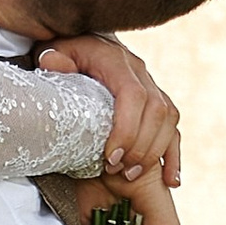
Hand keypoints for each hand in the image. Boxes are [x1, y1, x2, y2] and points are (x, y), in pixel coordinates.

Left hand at [38, 34, 180, 190]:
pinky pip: (173, 128)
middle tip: (117, 171)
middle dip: (139, 147)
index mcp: (117, 61)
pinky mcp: (158, 102)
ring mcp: (152, 86)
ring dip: (154, 152)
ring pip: (169, 120)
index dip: (127, 128)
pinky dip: (173, 155)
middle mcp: (140, 72)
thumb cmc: (66, 53)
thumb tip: (51, 63)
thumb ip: (53, 59)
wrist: (83, 44)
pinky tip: (171, 180)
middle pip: (156, 111)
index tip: (110, 157)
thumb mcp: (55, 51)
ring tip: (130, 175)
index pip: (133, 96)